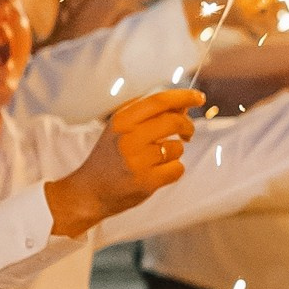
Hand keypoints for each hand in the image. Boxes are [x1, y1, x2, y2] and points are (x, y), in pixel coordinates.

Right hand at [44, 86, 202, 236]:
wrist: (90, 192)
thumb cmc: (110, 157)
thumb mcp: (121, 129)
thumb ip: (149, 114)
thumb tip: (183, 105)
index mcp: (122, 121)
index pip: (159, 101)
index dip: (183, 96)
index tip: (199, 97)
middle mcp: (128, 138)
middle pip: (174, 121)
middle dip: (187, 126)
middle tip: (188, 132)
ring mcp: (138, 161)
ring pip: (177, 148)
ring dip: (175, 152)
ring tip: (157, 158)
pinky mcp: (146, 182)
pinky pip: (178, 168)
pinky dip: (174, 170)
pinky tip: (158, 172)